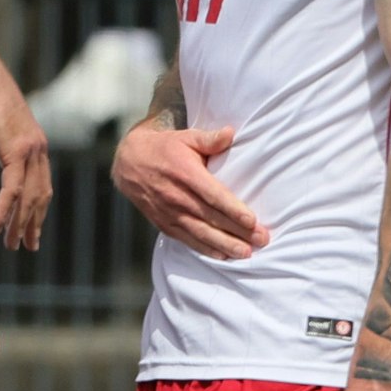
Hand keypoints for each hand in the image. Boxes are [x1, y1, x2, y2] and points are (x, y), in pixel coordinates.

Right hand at [0, 58, 51, 249]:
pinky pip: (13, 189)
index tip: (31, 228)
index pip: (40, 183)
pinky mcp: (16, 150)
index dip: (36, 208)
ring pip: (29, 197)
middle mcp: (38, 149)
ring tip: (12, 244)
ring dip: (20, 223)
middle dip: (33, 222)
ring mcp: (30, 150)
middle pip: (40, 195)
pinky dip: (6, 211)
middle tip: (27, 246)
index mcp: (32, 144)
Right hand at [111, 124, 269, 259]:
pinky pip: (187, 240)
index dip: (233, 210)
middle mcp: (177, 196)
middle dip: (238, 232)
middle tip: (262, 240)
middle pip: (212, 218)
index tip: (252, 221)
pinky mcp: (164, 224)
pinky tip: (223, 256)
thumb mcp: (185, 137)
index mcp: (185, 174)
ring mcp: (170, 213)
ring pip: (201, 234)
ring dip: (225, 245)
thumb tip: (231, 133)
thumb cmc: (164, 148)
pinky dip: (205, 250)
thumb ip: (209, 139)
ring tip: (246, 253)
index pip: (213, 195)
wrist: (129, 163)